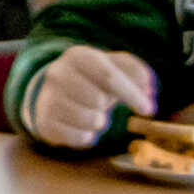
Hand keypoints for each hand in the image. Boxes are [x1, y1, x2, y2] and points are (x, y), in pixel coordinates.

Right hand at [22, 43, 155, 154]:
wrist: (52, 92)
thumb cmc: (92, 78)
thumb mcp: (112, 65)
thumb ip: (135, 72)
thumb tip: (148, 90)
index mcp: (77, 56)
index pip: (109, 77)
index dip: (132, 94)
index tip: (149, 109)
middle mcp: (58, 74)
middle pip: (99, 100)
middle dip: (108, 105)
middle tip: (103, 102)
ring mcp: (48, 99)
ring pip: (90, 120)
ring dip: (99, 121)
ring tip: (92, 112)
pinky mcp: (45, 122)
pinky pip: (79, 137)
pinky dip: (88, 135)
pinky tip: (82, 125)